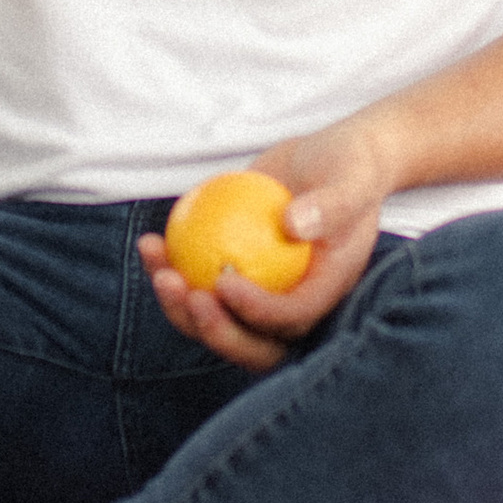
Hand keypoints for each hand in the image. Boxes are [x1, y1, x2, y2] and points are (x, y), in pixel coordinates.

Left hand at [135, 117, 396, 372]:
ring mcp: (259, 294)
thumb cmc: (349, 171)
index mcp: (322, 296)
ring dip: (178, 304)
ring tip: (157, 265)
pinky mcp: (233, 274)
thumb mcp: (351, 181)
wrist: (332, 161)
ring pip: (215, 319)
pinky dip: (169, 267)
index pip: (289, 320)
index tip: (225, 281)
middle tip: (183, 291)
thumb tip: (292, 225)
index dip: (255, 312)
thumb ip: (330, 205)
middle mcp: (290, 306)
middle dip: (211, 329)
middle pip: (249, 342)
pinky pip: (196, 281)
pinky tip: (150, 243)